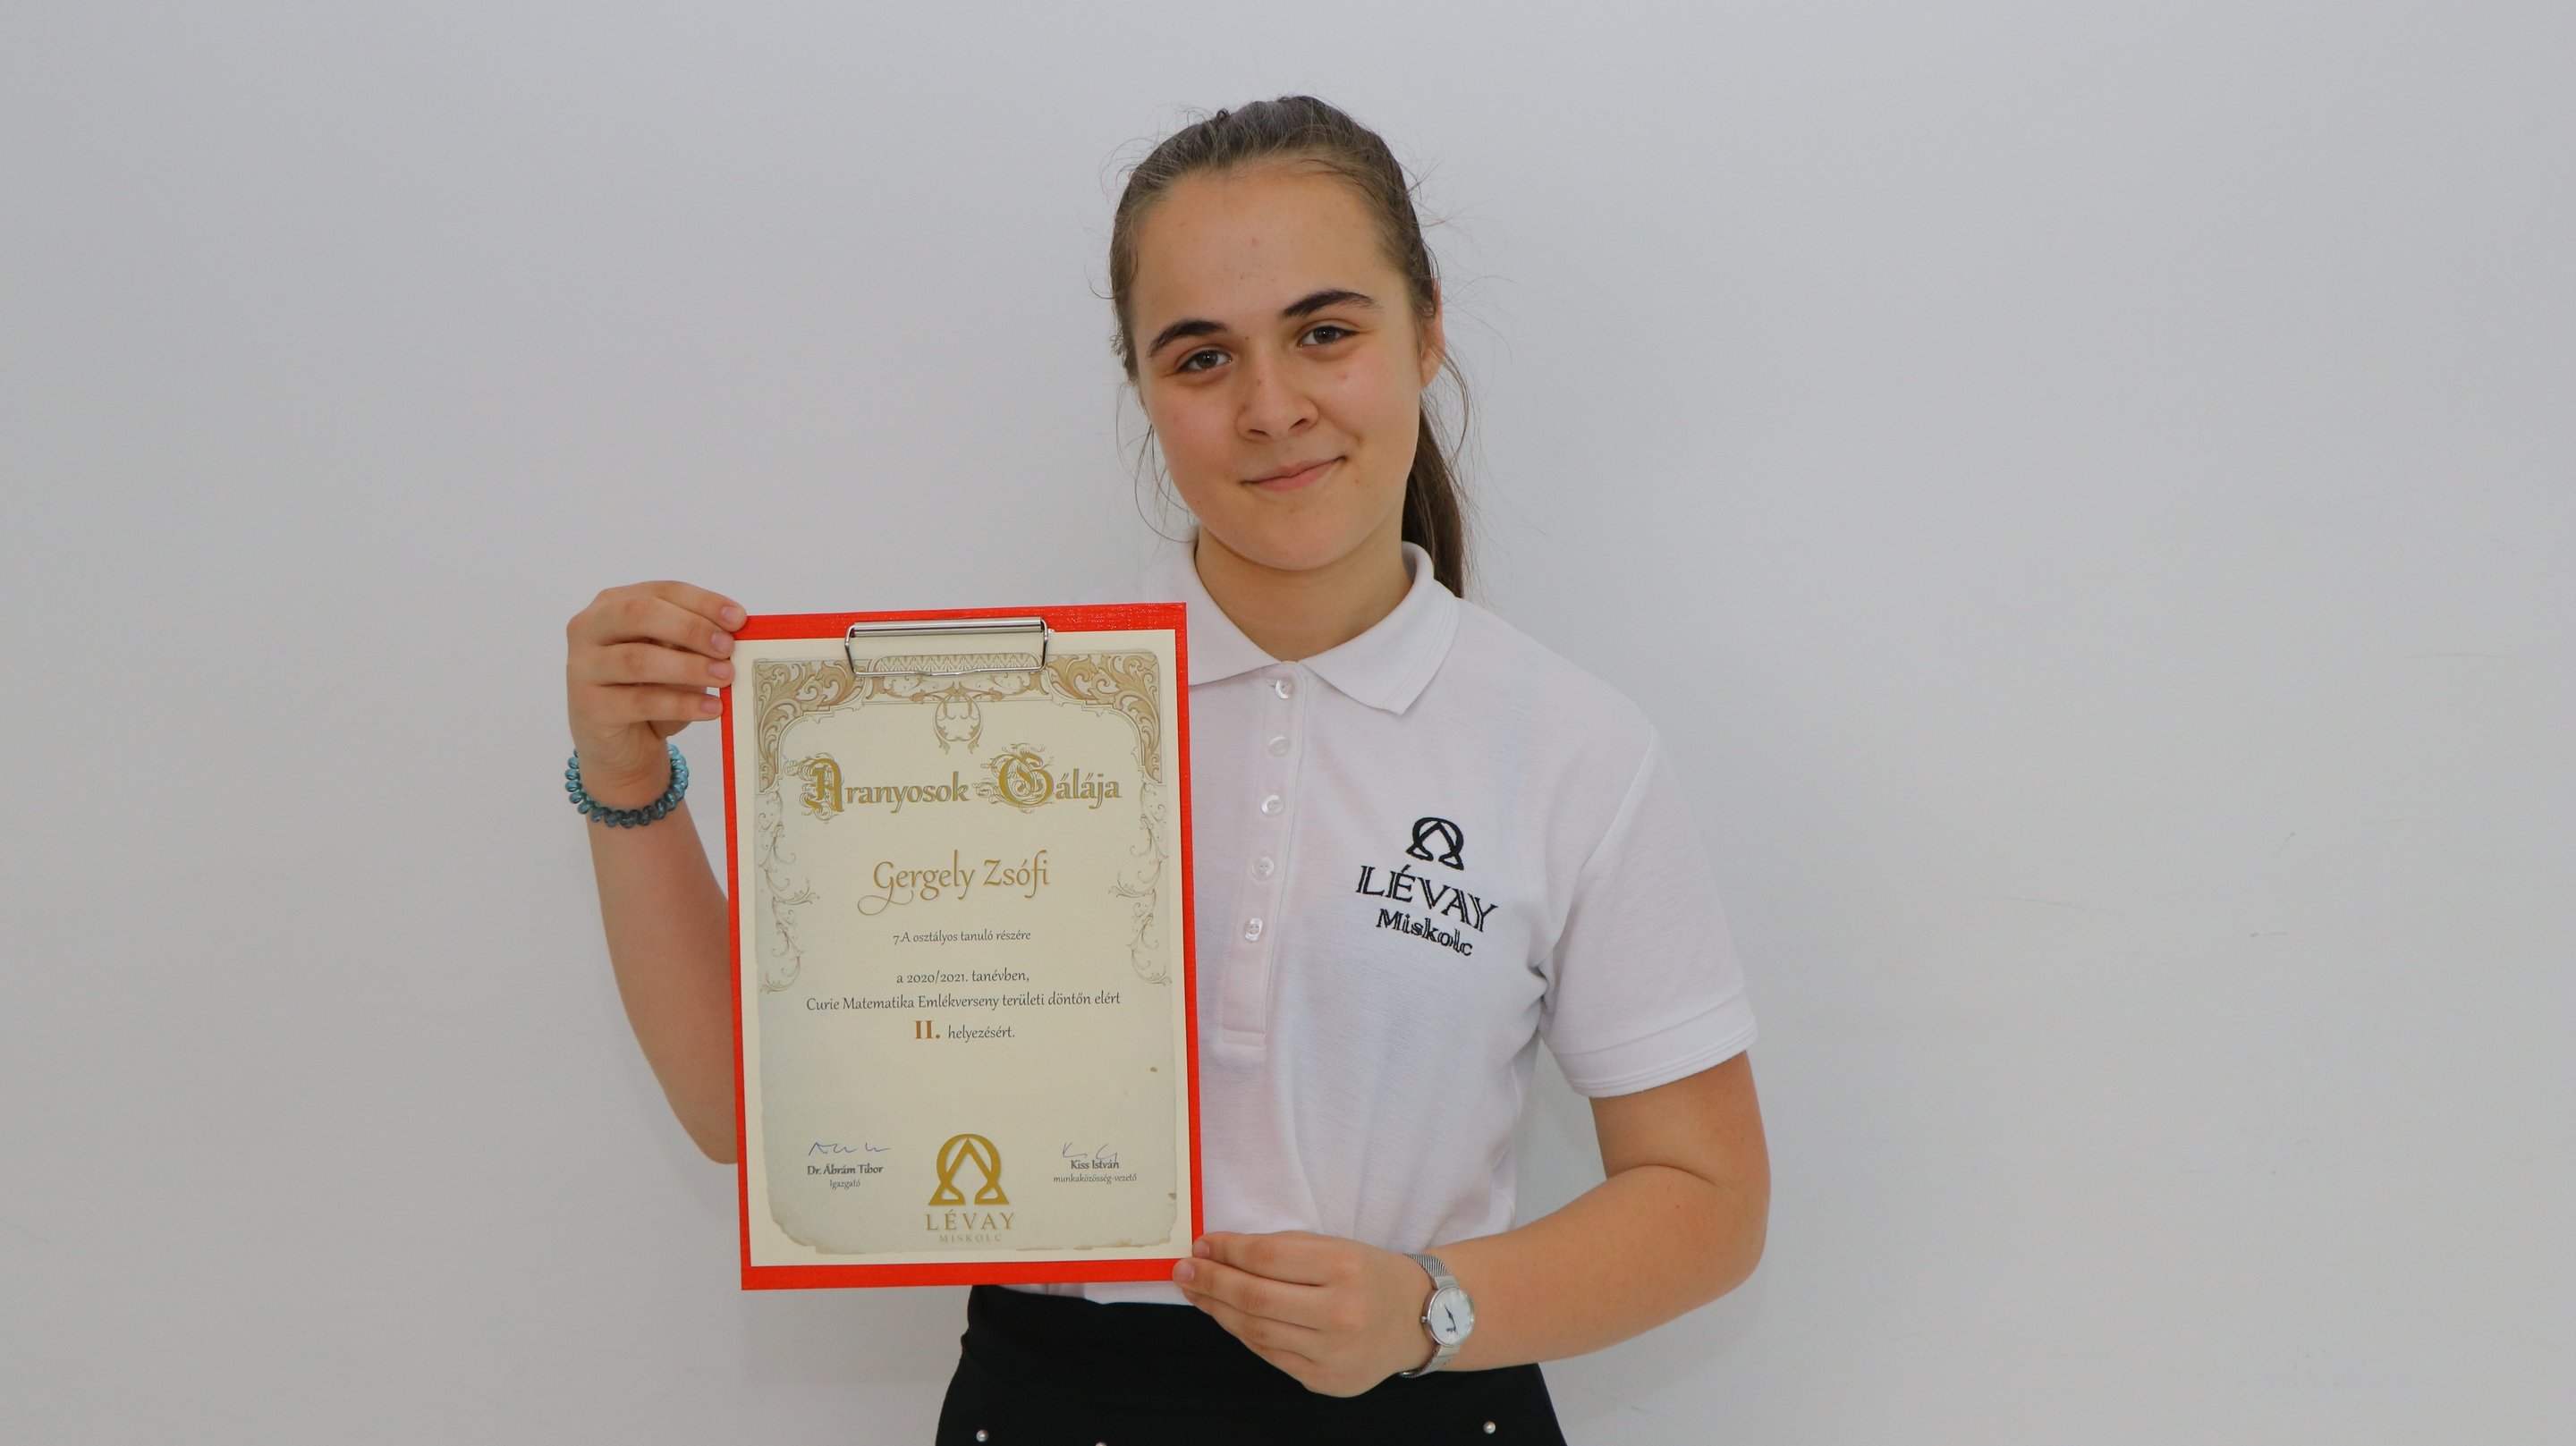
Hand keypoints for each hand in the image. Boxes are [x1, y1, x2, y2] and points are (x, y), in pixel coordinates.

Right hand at [564, 580, 745, 806]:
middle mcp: (590, 629)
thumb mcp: (676, 658)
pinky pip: (640, 702)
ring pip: (638, 660)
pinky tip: (712, 708)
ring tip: (726, 677)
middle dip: (691, 628)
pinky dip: (682, 704)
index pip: (661, 591)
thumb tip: (735, 632)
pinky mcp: (589, 707)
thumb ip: (694, 640)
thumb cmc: (651, 690)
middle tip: (728, 647)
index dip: (702, 602)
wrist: (623, 746)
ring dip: (689, 667)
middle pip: (640, 614)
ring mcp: (583, 668)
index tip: (739, 618)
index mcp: (613, 604)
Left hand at [1173, 1230, 1434, 1396]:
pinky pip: (1271, 1356)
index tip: (1201, 1244)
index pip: (1267, 1259)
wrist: (1419, 1319)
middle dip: (1211, 1282)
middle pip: (1255, 1299)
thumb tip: (1217, 1251)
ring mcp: (1333, 1354)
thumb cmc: (1369, 1274)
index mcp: (1345, 1268)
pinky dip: (1244, 1334)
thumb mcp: (1335, 1246)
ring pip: (1256, 1332)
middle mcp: (1341, 1314)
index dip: (1227, 1251)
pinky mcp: (1326, 1381)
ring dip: (1218, 1310)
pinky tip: (1228, 1316)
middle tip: (1183, 1270)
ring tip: (1198, 1292)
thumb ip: (1280, 1248)